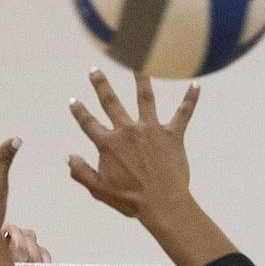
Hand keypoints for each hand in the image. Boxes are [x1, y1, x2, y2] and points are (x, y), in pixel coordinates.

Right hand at [67, 69, 198, 219]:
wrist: (161, 203)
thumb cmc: (129, 200)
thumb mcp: (98, 189)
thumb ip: (81, 172)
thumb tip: (69, 157)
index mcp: (109, 145)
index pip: (89, 124)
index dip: (79, 112)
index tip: (73, 100)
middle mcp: (128, 131)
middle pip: (111, 102)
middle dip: (101, 85)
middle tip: (94, 70)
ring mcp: (151, 130)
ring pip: (145, 98)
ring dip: (141, 78)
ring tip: (138, 62)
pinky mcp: (172, 135)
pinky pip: (183, 113)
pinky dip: (190, 99)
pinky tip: (196, 85)